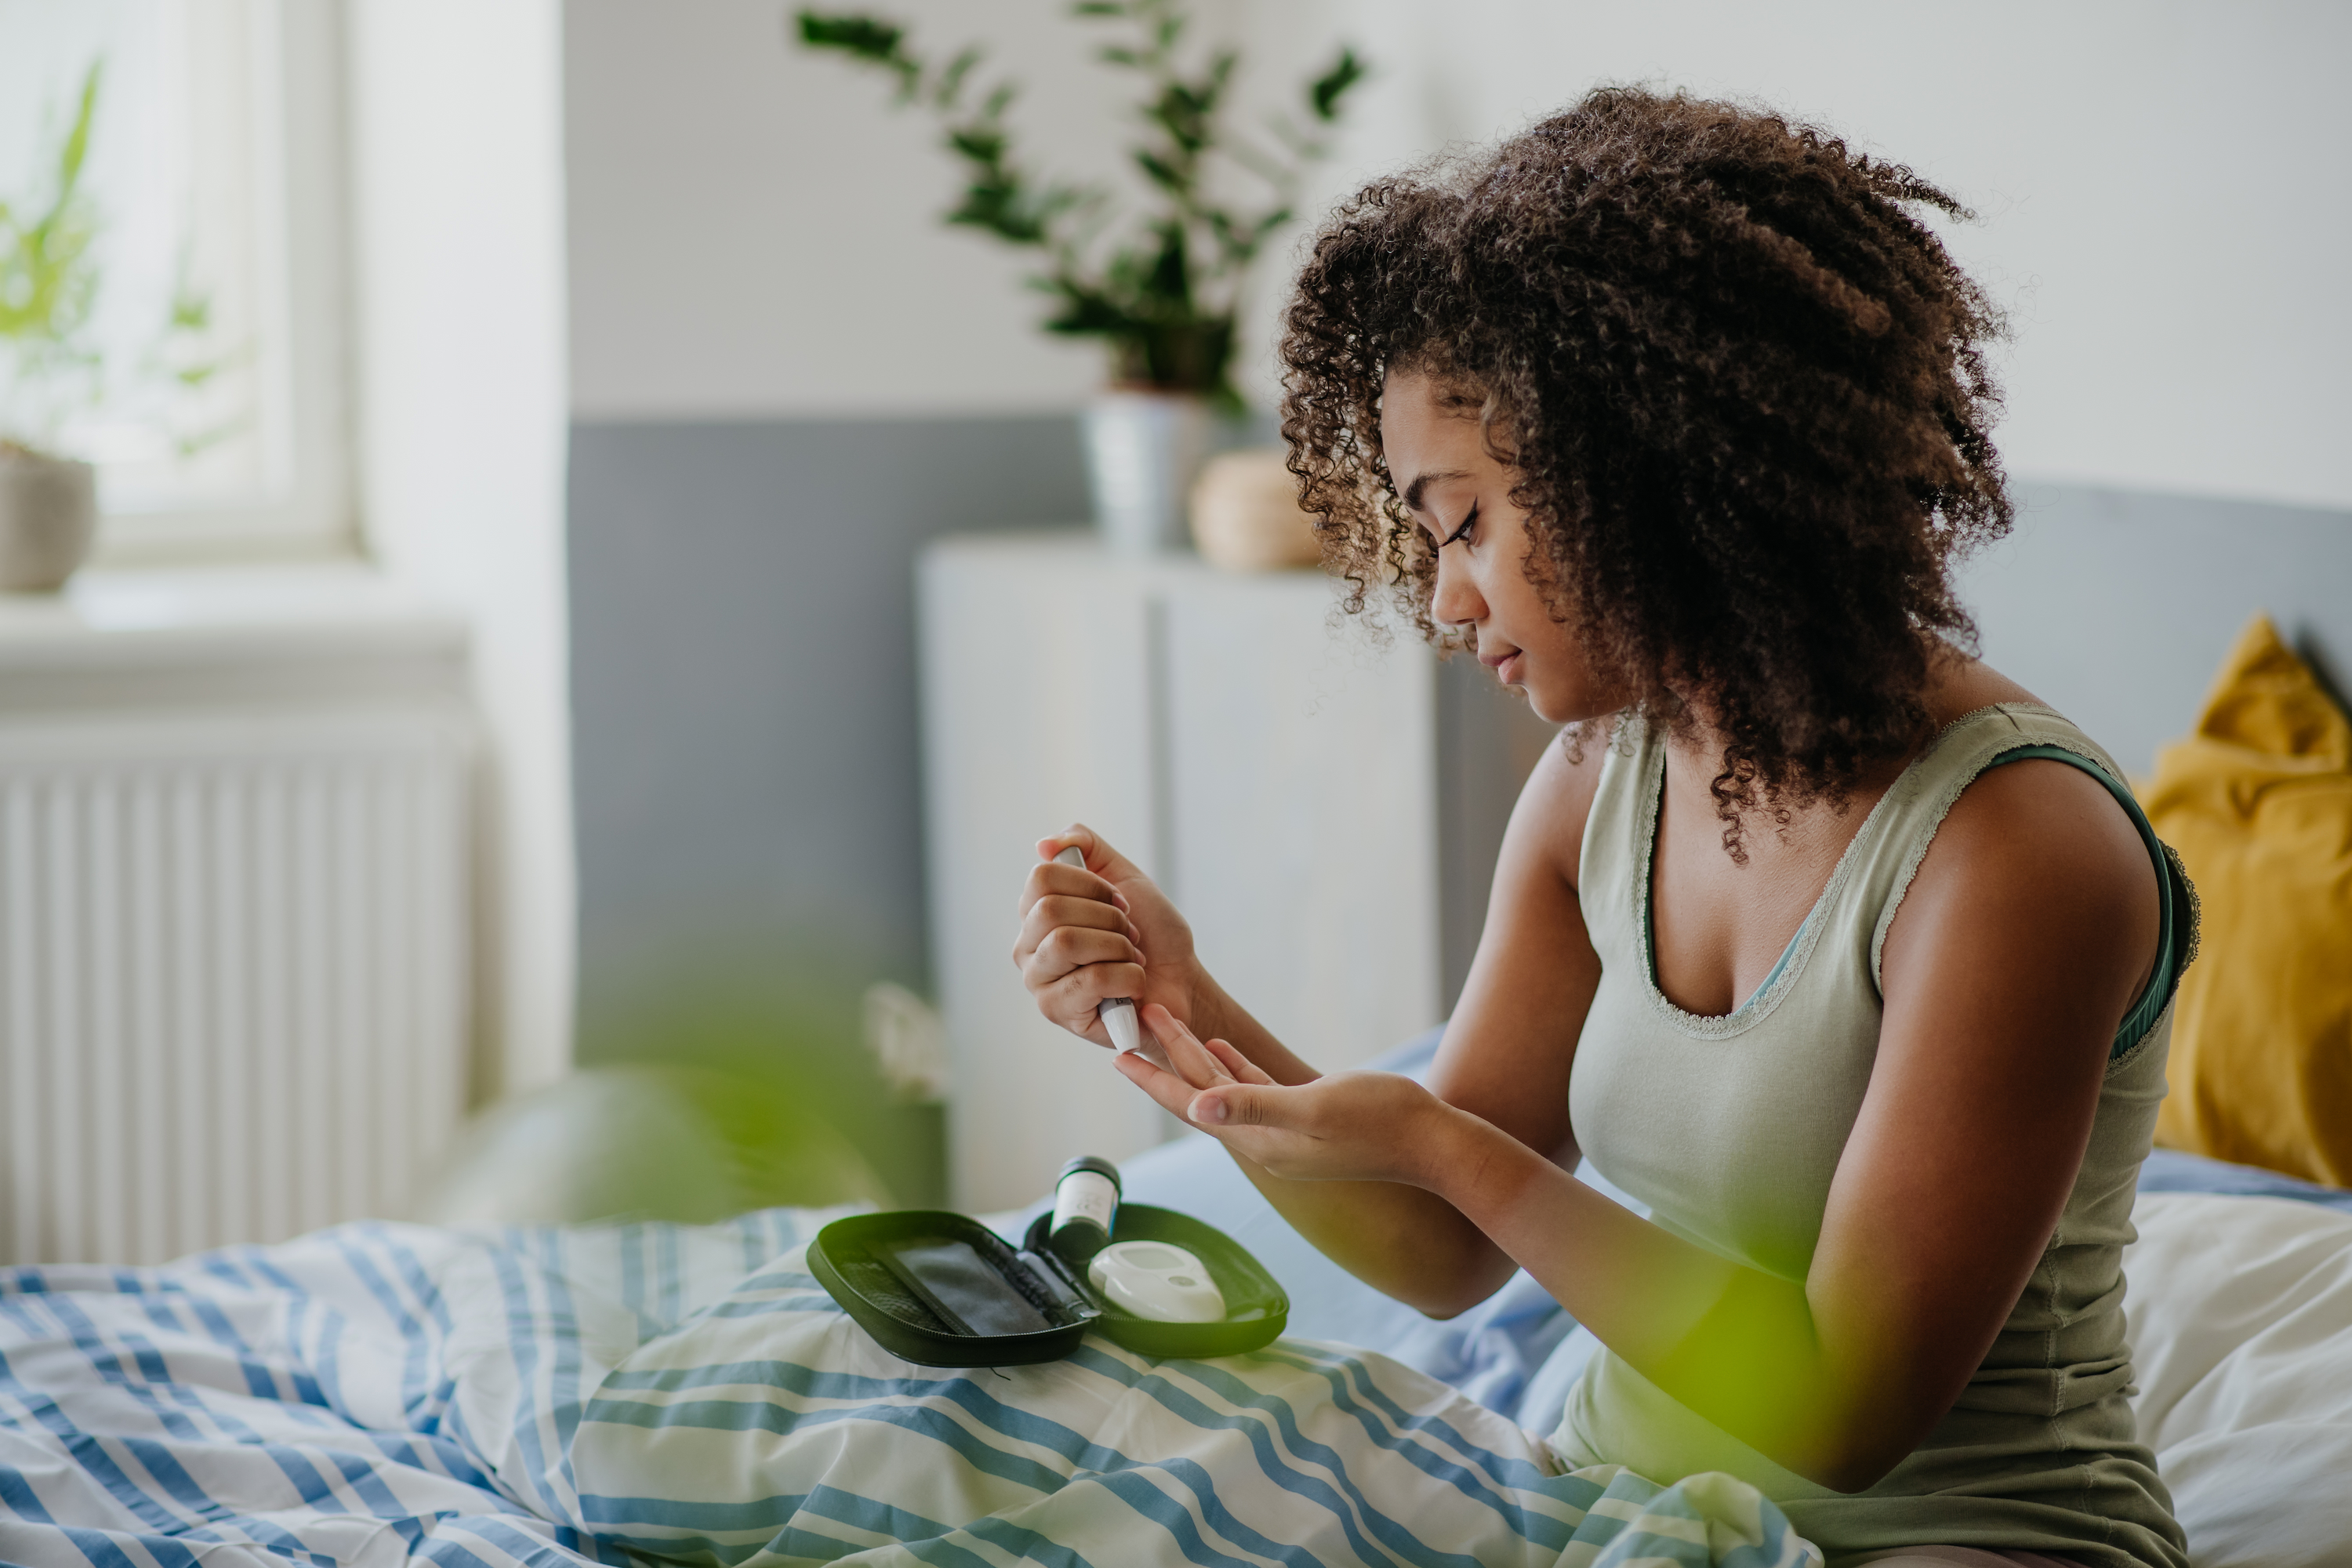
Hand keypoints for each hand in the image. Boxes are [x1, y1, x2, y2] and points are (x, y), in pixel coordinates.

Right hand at [1015, 826, 1202, 1048]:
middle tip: (1129, 935)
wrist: (1180, 980)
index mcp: (1036, 911)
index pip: (1043, 878)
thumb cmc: (1150, 933)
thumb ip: (1085, 845)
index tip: (1120, 903)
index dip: (1092, 885)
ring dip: (1118, 947)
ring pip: (1066, 942)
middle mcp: (1027, 946)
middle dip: (1108, 918)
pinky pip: (1090, 980)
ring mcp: (1038, 981)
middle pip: (1051, 910)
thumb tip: (1043, 845)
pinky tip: (1132, 986)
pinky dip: (1128, 976)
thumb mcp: (1122, 875)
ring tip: (1131, 959)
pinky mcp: (1058, 1012)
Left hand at [1114, 1003, 1454, 1185]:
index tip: (1117, 1056)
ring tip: (1165, 1027)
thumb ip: (1254, 1105)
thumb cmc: (1380, 1122)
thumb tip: (1198, 1106)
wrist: (1431, 1142)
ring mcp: (1283, 1130)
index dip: (1154, 1080)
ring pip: (1223, 1088)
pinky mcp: (1304, 1116)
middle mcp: (1263, 1138)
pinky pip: (1253, 1088)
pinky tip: (1219, 1047)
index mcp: (1259, 1139)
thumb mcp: (1313, 1109)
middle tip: (1136, 1021)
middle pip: (1200, 1093)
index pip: (1191, 1106)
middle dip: (1166, 1057)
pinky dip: (1231, 1066)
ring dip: (1194, 1057)